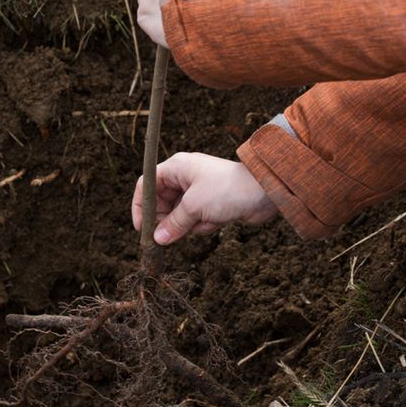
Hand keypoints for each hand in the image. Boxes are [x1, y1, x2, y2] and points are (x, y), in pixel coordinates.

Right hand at [131, 153, 277, 244]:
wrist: (265, 192)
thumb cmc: (227, 190)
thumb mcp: (194, 207)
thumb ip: (172, 223)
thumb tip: (157, 239)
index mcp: (176, 168)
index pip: (146, 185)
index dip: (140, 206)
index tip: (141, 227)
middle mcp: (184, 177)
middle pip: (162, 203)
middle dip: (168, 220)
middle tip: (172, 234)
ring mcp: (197, 191)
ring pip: (178, 215)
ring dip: (189, 224)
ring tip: (205, 220)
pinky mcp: (210, 204)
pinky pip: (195, 220)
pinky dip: (203, 225)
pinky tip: (217, 221)